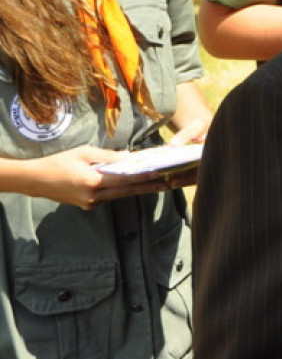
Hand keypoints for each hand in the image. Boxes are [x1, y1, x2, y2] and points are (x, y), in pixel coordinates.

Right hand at [23, 146, 168, 209]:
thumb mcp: (84, 153)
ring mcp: (90, 203)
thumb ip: (108, 157)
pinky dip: (122, 190)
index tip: (160, 174)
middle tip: (169, 183)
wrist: (36, 181)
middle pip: (127, 191)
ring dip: (137, 189)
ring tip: (158, 183)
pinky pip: (109, 197)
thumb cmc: (59, 162)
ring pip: (119, 195)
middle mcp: (93, 196)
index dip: (143, 177)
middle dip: (148, 187)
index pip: (124, 180)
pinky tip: (135, 184)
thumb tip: (129, 157)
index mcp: (92, 182)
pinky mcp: (88, 205)